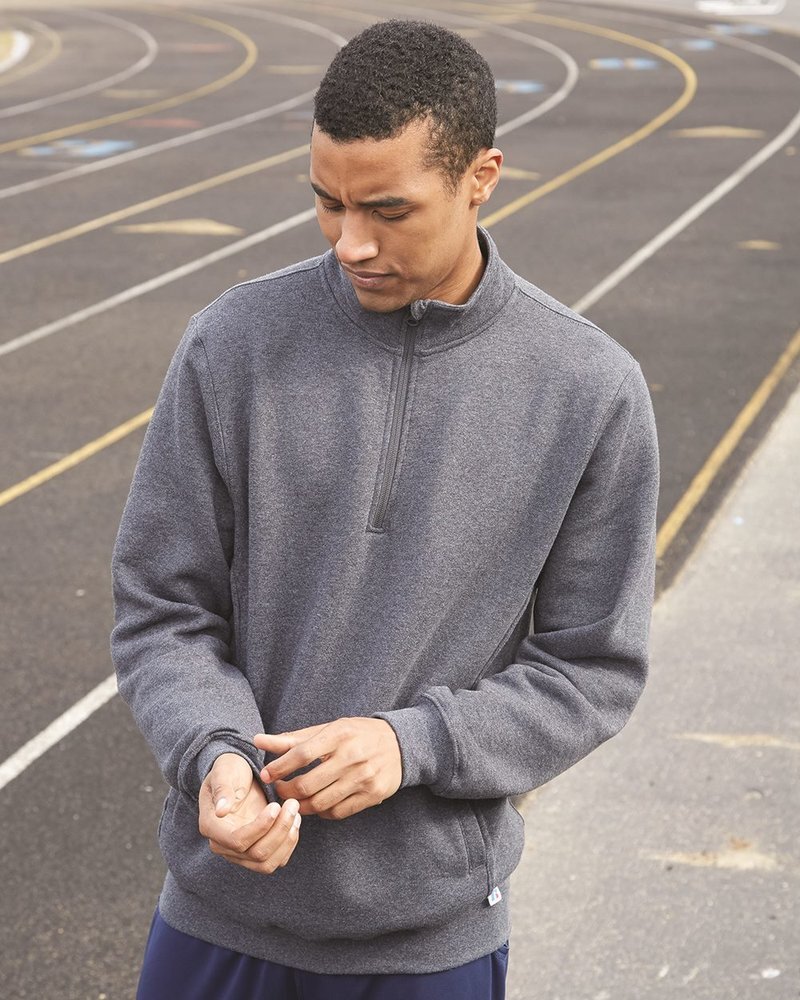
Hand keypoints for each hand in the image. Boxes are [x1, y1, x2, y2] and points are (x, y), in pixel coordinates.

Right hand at [198, 752, 301, 872]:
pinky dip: (289, 844)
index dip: (260, 827)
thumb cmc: (230, 770)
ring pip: (267, 863)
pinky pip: (276, 860)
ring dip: (286, 839)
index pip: (237, 841)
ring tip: (296, 812)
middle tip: (293, 804)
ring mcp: (240, 853)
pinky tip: (295, 820)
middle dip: (279, 830)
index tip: (276, 806)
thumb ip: (223, 789)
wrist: (239, 776)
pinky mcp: (256, 853)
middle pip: (256, 854)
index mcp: (211, 827)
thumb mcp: (224, 771)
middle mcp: (223, 846)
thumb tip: (220, 811)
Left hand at [255, 718, 401, 820]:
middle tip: (279, 790)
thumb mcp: (328, 729)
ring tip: (295, 800)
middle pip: (308, 784)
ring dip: (301, 806)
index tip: (267, 774)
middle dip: (286, 792)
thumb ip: (293, 738)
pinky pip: (338, 812)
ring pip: (321, 803)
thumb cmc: (356, 734)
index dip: (280, 767)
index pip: (302, 754)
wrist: (399, 744)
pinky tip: (317, 804)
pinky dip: (322, 812)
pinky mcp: (373, 795)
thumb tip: (257, 740)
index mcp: (339, 734)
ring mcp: (364, 778)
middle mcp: (353, 756)